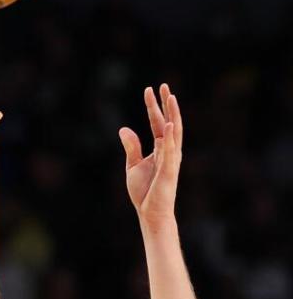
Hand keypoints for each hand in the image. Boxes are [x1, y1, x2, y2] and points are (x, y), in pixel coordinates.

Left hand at [119, 84, 182, 228]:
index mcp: (160, 149)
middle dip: (167, 104)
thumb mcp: (133, 166)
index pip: (157, 122)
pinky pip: (170, 151)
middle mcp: (168, 151)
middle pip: (169, 122)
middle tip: (164, 85)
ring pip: (174, 133)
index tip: (149, 89)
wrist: (149, 213)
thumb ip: (131, 147)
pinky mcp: (169, 170)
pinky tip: (169, 124)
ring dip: (172, 115)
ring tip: (171, 97)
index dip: (153, 106)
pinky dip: (170, 137)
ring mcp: (170, 160)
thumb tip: (123, 129)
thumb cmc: (144, 192)